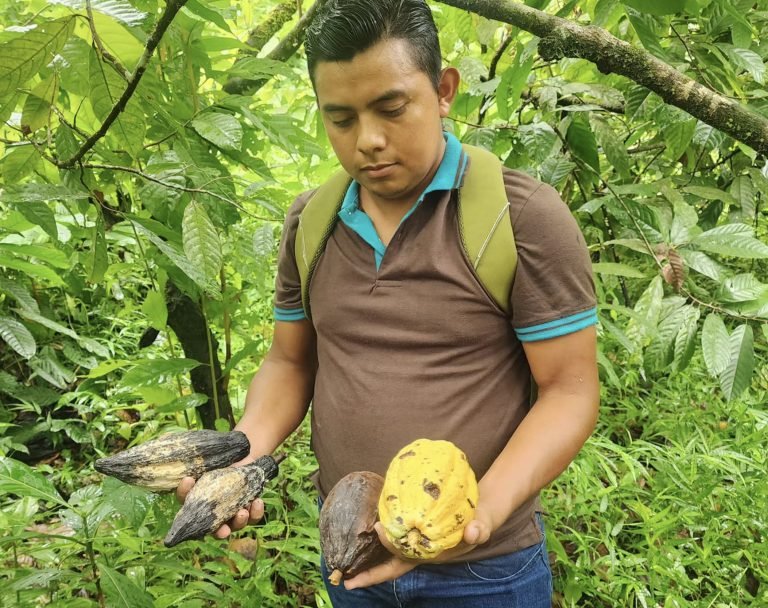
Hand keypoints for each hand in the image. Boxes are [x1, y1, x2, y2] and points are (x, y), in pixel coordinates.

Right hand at [175, 458, 265, 539]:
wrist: (243, 459)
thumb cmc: (221, 464)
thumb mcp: (210, 464)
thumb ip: (199, 466)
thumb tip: (189, 460)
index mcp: (197, 503)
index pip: (185, 502)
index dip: (184, 492)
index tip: (188, 479)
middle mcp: (213, 515)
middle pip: (212, 530)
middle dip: (219, 532)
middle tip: (223, 531)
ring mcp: (232, 515)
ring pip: (234, 526)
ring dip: (239, 522)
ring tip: (243, 512)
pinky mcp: (250, 512)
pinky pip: (253, 518)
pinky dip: (256, 513)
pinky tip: (257, 502)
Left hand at [343, 505, 493, 589]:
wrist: (480, 511)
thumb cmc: (478, 522)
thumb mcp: (482, 525)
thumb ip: (479, 529)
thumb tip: (473, 533)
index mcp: (428, 555)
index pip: (402, 561)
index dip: (386, 556)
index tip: (376, 532)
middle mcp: (417, 551)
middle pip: (387, 565)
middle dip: (366, 572)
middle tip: (342, 572)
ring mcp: (413, 541)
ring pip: (385, 552)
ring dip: (367, 556)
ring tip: (342, 558)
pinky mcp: (412, 528)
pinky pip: (391, 533)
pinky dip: (378, 533)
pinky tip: (364, 526)